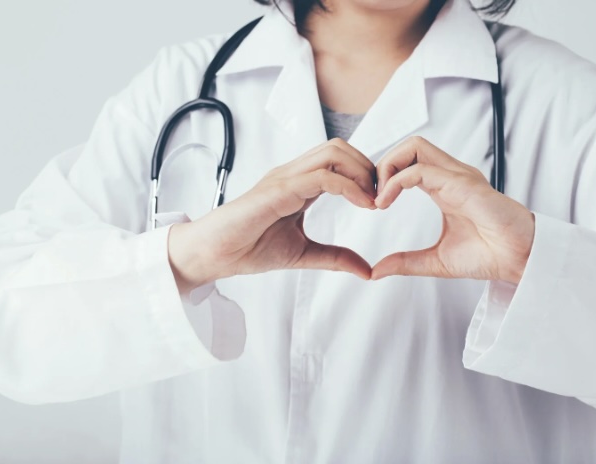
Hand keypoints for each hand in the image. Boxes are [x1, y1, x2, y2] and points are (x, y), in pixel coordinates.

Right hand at [168, 138, 376, 293]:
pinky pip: (321, 176)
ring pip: (333, 153)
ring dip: (361, 172)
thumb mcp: (304, 254)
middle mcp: (293, 174)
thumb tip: (367, 270)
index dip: (364, 176)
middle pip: (339, 147)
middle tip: (380, 197)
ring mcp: (285, 178)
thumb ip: (335, 258)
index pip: (339, 161)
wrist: (214, 254)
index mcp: (298, 184)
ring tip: (373, 200)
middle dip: (367, 167)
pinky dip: (348, 186)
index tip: (379, 202)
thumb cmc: (248, 248)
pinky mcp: (278, 189)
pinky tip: (362, 205)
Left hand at [372, 136, 534, 283]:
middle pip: (410, 145)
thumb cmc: (490, 256)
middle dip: (383, 164)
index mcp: (445, 187)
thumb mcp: (436, 261)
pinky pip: (421, 170)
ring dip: (388, 167)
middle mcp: (451, 176)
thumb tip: (376, 271)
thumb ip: (406, 262)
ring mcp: (458, 177)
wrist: (521, 261)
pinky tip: (385, 202)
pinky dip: (397, 181)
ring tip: (378, 198)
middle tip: (372, 196)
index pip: (409, 162)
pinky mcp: (463, 185)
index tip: (374, 205)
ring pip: (414, 147)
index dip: (385, 176)